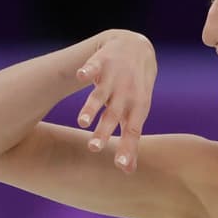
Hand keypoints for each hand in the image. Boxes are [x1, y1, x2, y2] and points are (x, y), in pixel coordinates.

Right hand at [74, 30, 156, 172]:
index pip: (133, 131)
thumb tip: (127, 171)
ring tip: (81, 122)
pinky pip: (93, 66)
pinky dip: (87, 70)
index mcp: (136, 107)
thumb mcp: (136, 112)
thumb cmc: (135, 89)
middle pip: (114, 115)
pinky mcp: (101, 61)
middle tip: (93, 149)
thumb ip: (130, 140)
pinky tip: (80, 75)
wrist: (136, 46)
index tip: (121, 166)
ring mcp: (114, 76)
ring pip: (101, 94)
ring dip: (92, 106)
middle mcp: (126, 93)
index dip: (128, 148)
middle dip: (104, 131)